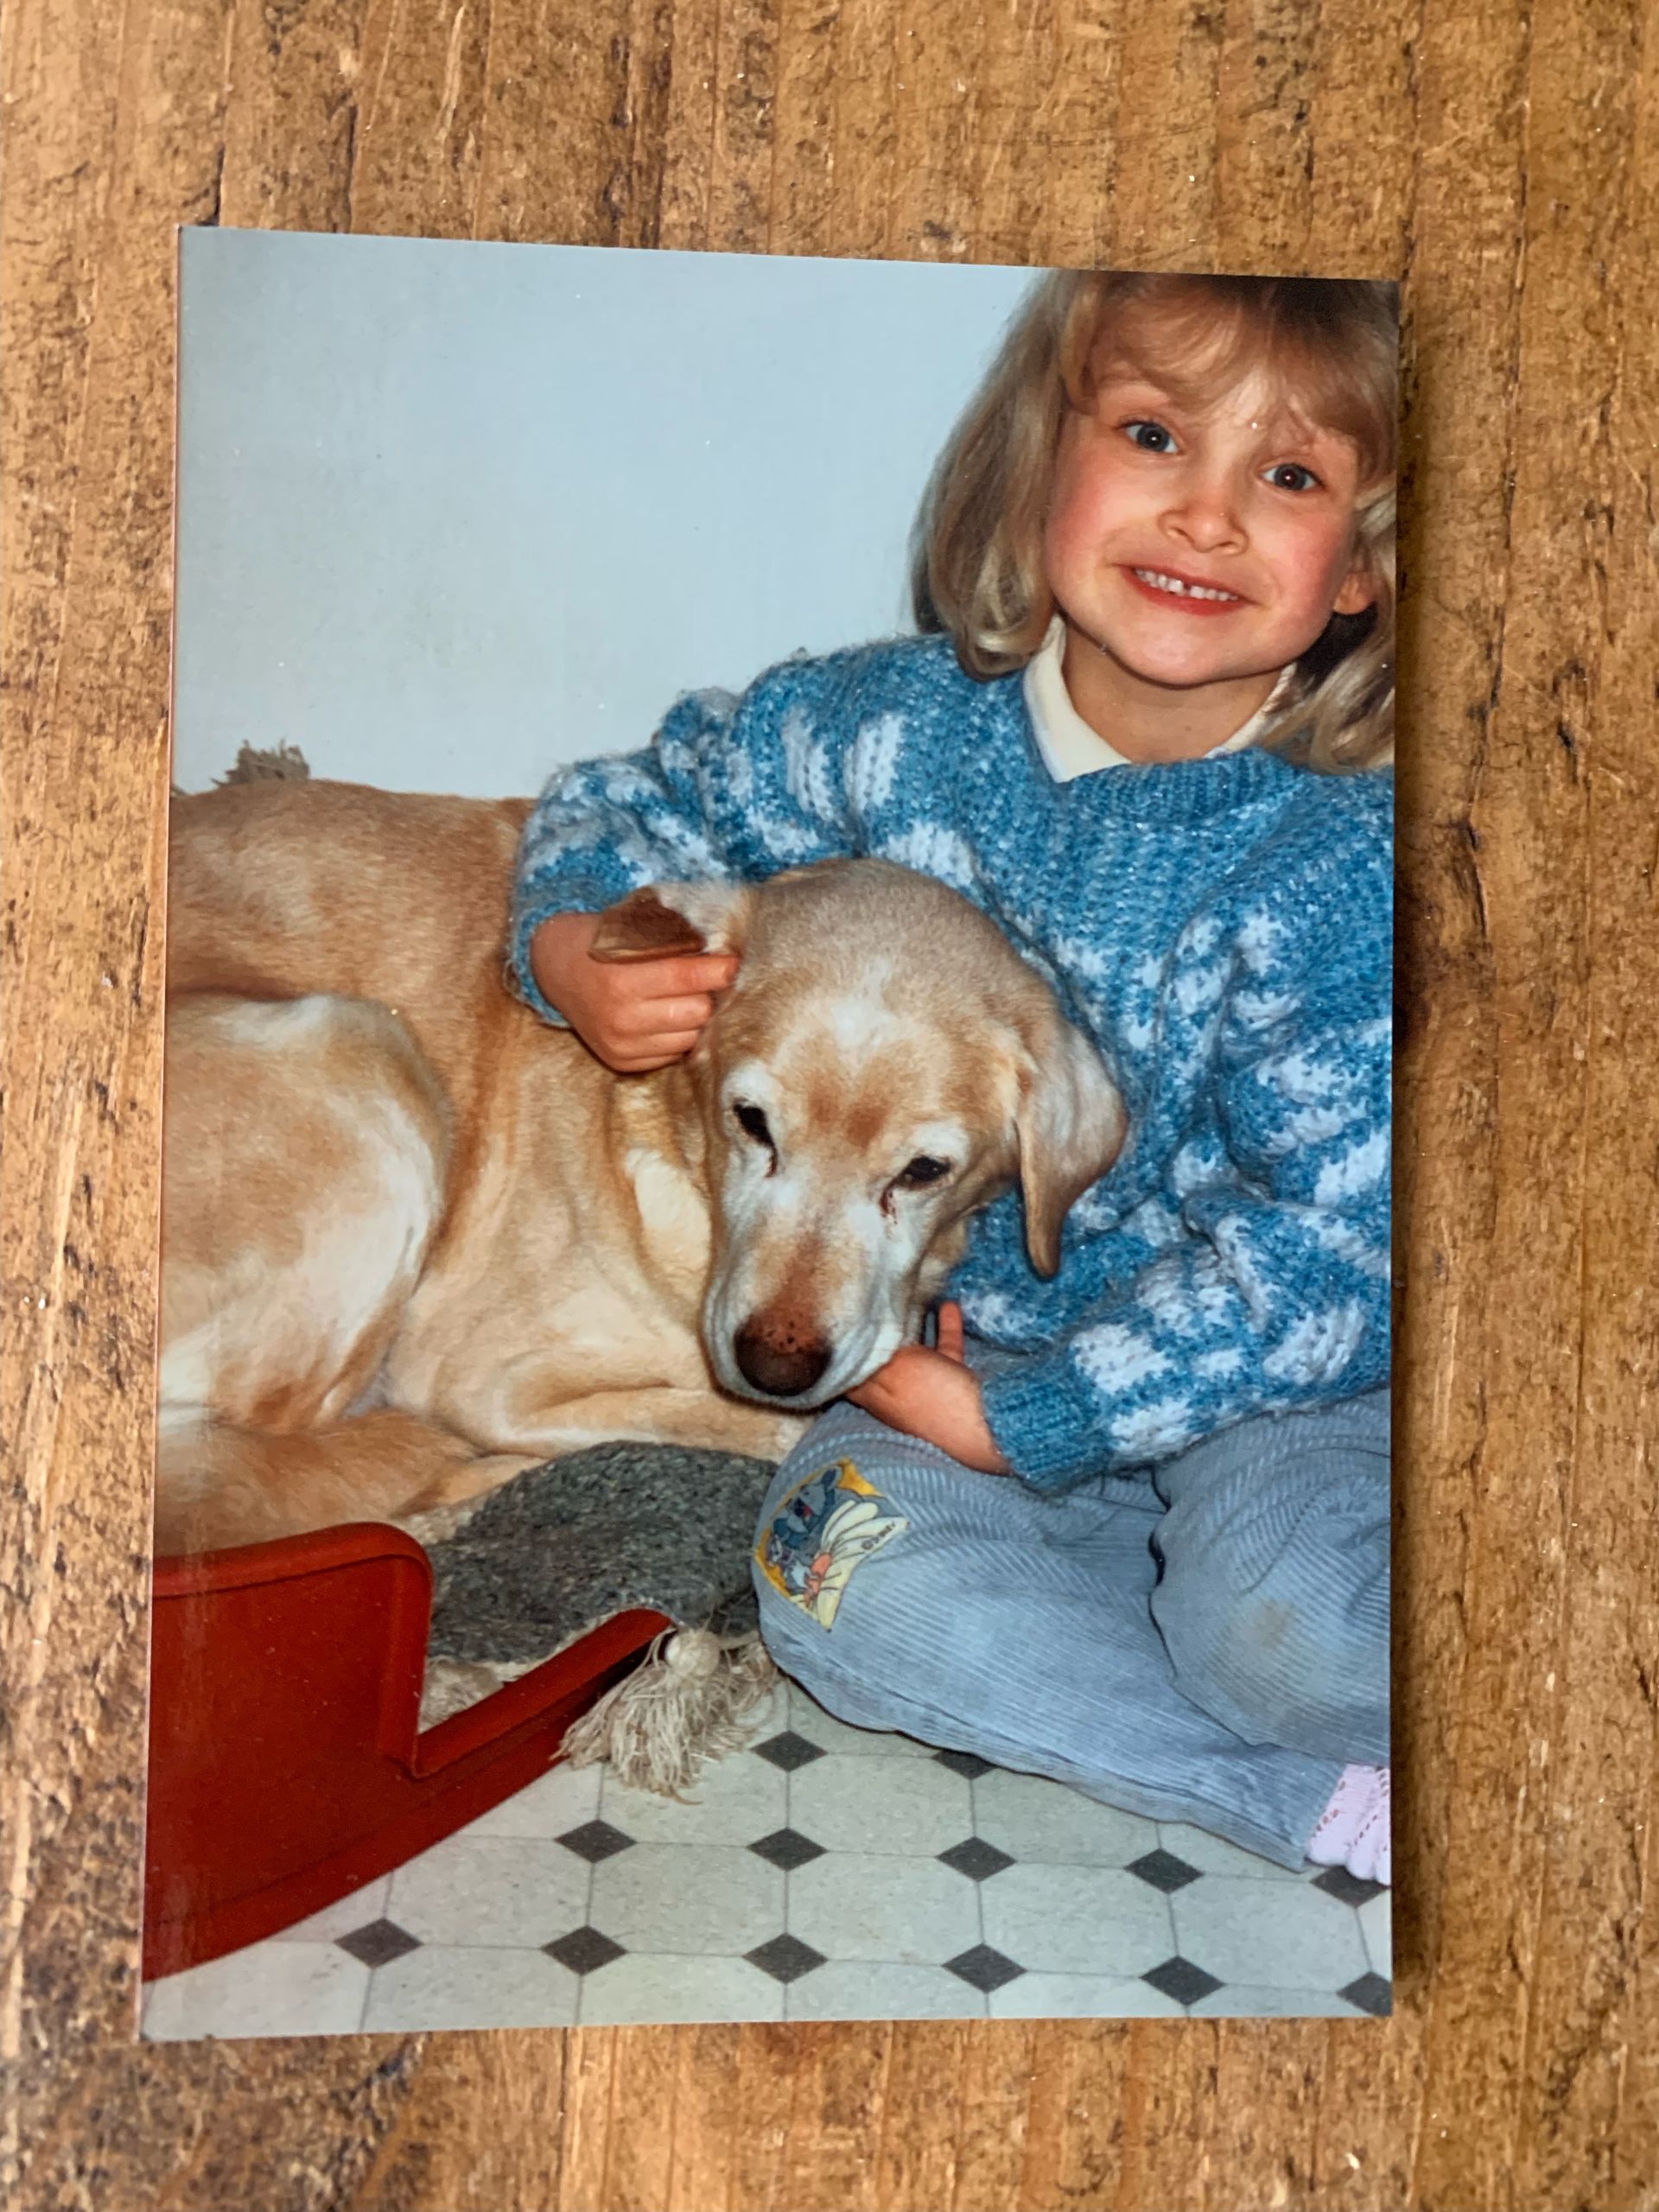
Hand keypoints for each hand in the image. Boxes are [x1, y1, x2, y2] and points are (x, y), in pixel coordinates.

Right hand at [530, 910, 738, 1071]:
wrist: (558, 971)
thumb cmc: (602, 942)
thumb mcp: (630, 929)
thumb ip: (674, 940)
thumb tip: (725, 955)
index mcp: (620, 979)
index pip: (685, 977)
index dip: (717, 970)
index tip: (733, 963)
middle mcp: (621, 1017)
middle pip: (697, 1011)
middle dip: (707, 993)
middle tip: (707, 980)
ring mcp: (621, 1045)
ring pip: (690, 1037)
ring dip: (695, 1017)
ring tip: (685, 998)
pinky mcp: (622, 1062)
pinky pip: (673, 1053)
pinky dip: (677, 1035)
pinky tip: (666, 1016)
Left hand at [847, 1302, 1010, 1473]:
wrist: (988, 1427)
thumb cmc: (933, 1397)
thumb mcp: (895, 1371)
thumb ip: (874, 1355)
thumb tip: (851, 1343)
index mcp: (874, 1396)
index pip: (847, 1373)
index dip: (842, 1350)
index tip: (840, 1322)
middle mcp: (895, 1395)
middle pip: (879, 1361)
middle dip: (876, 1335)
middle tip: (872, 1305)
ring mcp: (926, 1390)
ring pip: (914, 1353)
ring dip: (911, 1327)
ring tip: (908, 1299)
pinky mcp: (954, 1384)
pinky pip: (945, 1350)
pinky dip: (946, 1328)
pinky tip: (949, 1304)